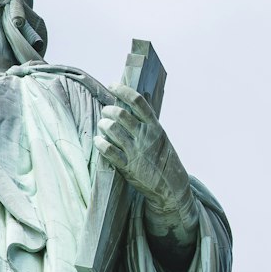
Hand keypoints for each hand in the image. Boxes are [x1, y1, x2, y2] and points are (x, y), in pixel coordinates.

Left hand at [94, 86, 192, 217]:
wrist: (171, 187)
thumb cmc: (164, 159)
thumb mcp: (161, 137)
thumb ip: (148, 123)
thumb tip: (135, 103)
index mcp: (155, 127)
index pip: (137, 101)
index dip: (122, 90)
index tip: (112, 85)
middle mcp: (145, 137)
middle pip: (120, 114)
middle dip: (108, 110)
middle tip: (106, 112)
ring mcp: (136, 152)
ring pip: (112, 129)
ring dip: (103, 125)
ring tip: (103, 126)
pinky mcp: (127, 167)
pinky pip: (108, 150)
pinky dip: (100, 142)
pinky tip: (98, 140)